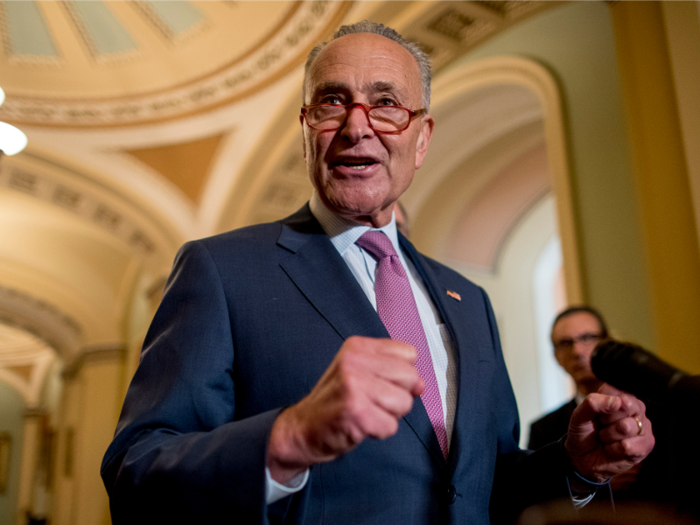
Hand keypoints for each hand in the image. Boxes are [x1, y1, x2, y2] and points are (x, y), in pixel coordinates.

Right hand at [266, 336, 423, 483]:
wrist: (303, 428)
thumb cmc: (335, 401)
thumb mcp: (361, 374)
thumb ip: (393, 373)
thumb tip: (421, 384)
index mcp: (357, 346)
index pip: (409, 354)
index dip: (400, 374)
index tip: (379, 383)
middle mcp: (354, 361)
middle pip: (411, 377)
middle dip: (398, 396)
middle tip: (371, 401)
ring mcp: (354, 386)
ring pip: (404, 403)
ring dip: (389, 415)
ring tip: (365, 412)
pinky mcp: (356, 412)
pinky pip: (391, 426)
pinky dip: (379, 431)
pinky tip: (360, 425)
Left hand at [565, 384, 654, 482]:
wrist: (583, 457)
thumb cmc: (584, 432)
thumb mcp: (579, 415)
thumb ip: (593, 403)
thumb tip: (617, 402)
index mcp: (619, 394)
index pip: (616, 389)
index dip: (602, 403)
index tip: (596, 412)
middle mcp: (635, 407)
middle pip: (625, 406)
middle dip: (606, 420)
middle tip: (602, 426)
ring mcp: (644, 426)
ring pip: (626, 427)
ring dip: (608, 436)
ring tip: (606, 438)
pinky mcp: (646, 444)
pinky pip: (628, 446)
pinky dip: (613, 449)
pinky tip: (612, 449)